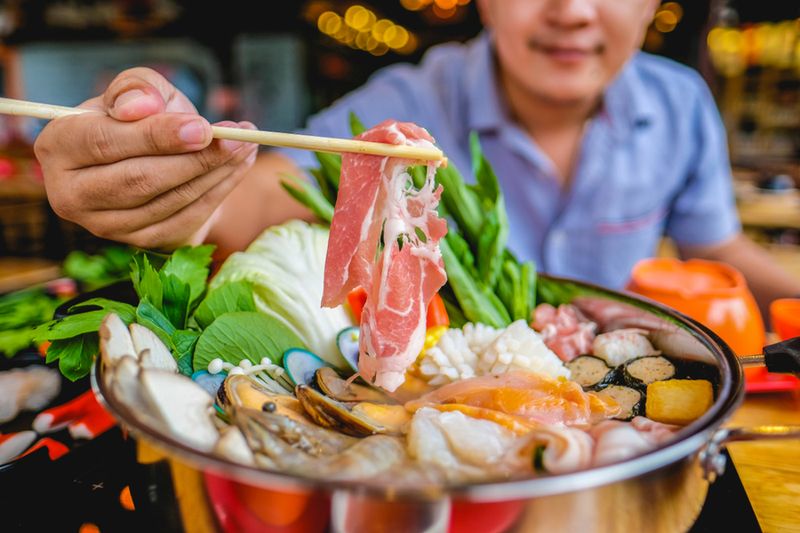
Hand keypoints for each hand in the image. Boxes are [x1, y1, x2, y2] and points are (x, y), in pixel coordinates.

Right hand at [34, 67, 257, 249]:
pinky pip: (186, 218)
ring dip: (216, 173)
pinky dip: (219, 192)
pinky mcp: (140, 242)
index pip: (105, 142)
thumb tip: (141, 108)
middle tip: (238, 138)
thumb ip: (138, 89)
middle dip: (196, 158)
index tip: (202, 127)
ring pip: (168, 201)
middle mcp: (71, 194)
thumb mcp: (139, 92)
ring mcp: (105, 226)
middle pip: (139, 179)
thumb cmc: (141, 119)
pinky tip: (239, 168)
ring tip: (246, 147)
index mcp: (57, 147)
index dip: (156, 136)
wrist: (156, 160)